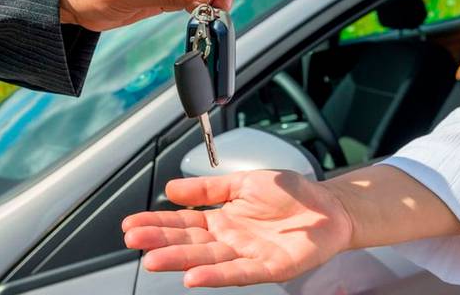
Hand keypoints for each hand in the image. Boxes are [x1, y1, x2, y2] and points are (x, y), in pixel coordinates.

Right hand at [122, 170, 352, 287]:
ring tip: (152, 260)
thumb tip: (171, 189)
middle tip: (133, 240)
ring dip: (179, 261)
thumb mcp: (241, 182)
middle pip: (188, 242)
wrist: (328, 205)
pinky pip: (239, 272)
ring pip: (207, 259)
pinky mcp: (270, 267)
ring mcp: (247, 254)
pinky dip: (216, 276)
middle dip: (159, 241)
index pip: (182, 222)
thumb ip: (207, 188)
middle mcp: (230, 239)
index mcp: (221, 219)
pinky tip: (193, 277)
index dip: (157, 223)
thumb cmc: (289, 194)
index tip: (131, 224)